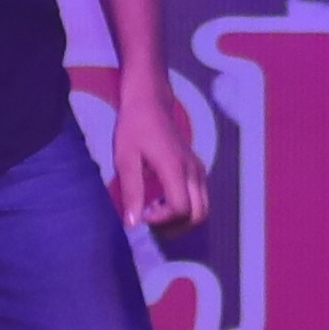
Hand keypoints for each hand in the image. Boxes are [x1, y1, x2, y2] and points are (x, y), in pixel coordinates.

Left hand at [106, 68, 207, 231]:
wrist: (150, 102)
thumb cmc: (134, 128)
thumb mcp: (125, 159)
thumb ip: (131, 192)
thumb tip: (133, 224)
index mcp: (175, 168)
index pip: (182, 209)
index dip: (162, 220)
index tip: (142, 214)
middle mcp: (193, 171)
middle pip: (199, 214)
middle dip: (176, 226)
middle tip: (151, 220)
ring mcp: (198, 169)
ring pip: (203, 209)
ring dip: (181, 219)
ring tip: (156, 212)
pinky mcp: (197, 168)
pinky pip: (200, 198)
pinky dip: (186, 209)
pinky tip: (162, 201)